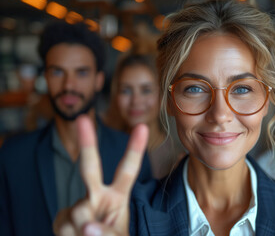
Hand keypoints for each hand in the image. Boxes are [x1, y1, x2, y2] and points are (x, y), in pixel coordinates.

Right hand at [53, 115, 147, 235]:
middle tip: (81, 120)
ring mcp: (78, 205)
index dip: (134, 149)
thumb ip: (107, 232)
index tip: (142, 126)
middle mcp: (98, 195)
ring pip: (79, 212)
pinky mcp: (61, 217)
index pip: (128, 170)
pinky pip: (64, 225)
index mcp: (118, 195)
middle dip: (87, 144)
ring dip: (84, 230)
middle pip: (90, 168)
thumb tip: (85, 226)